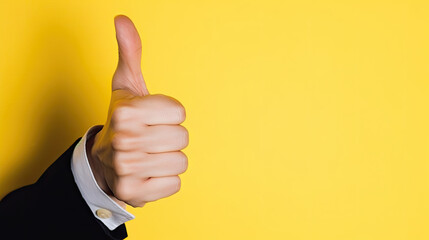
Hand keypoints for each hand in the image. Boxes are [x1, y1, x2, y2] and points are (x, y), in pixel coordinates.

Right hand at [87, 15, 188, 207]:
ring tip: (149, 155)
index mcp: (126, 112)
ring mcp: (127, 170)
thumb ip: (130, 52)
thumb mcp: (126, 85)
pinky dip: (165, 180)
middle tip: (149, 138)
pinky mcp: (135, 193)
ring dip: (168, 159)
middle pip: (182, 138)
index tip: (152, 117)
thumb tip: (122, 19)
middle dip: (170, 137)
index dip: (171, 115)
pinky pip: (175, 184)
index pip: (180, 114)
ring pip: (181, 162)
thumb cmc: (123, 121)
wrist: (104, 162)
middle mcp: (123, 141)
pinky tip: (148, 174)